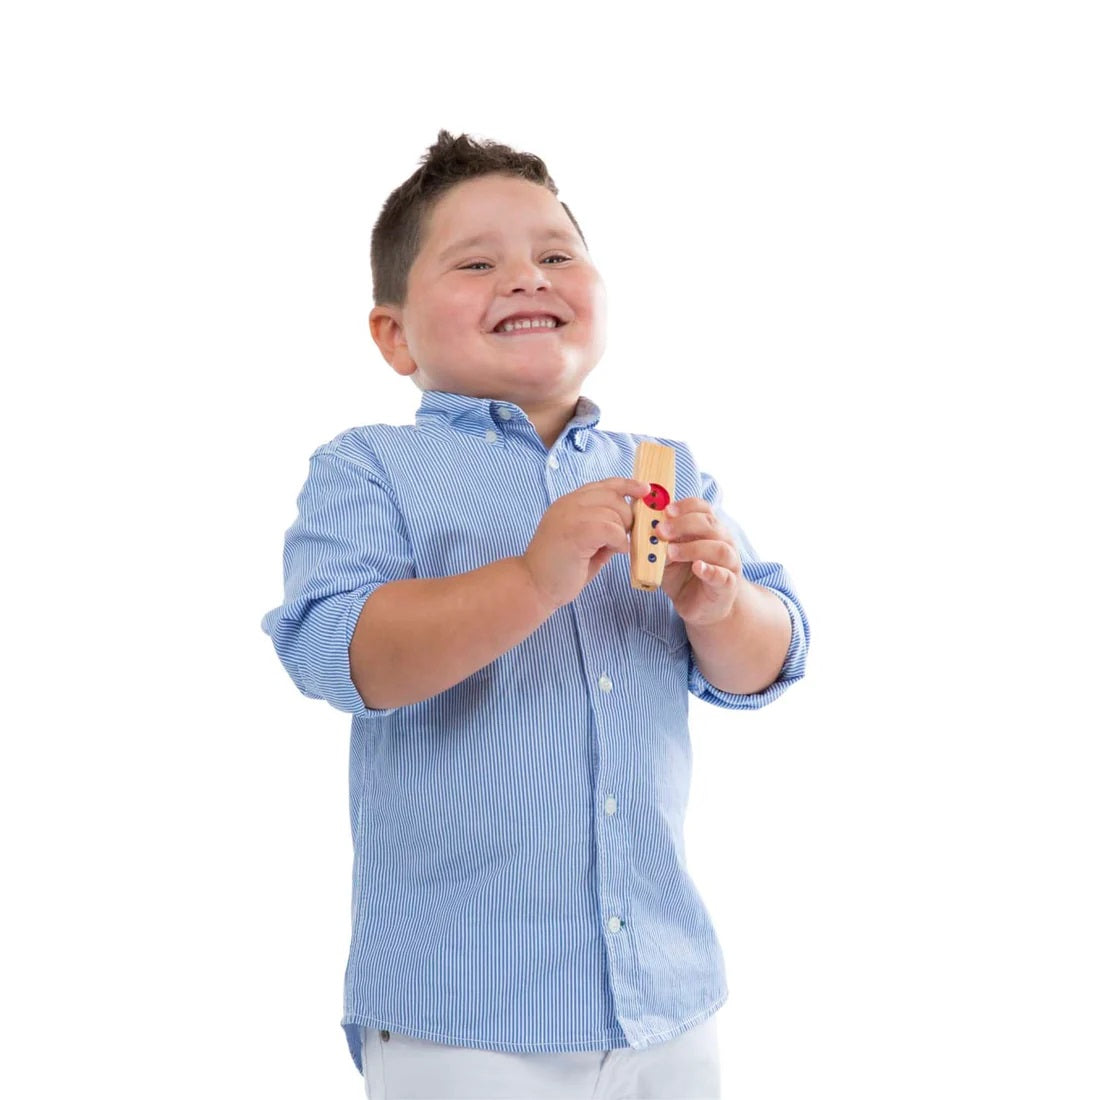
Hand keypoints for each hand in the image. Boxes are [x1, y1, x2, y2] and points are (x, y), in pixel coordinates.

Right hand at [522, 477, 650, 611]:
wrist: (534, 586)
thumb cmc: (559, 569)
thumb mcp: (586, 543)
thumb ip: (604, 529)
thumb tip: (630, 526)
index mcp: (569, 503)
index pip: (604, 484)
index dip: (627, 485)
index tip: (645, 490)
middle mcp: (569, 504)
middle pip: (614, 497)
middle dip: (627, 517)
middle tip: (623, 538)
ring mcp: (571, 516)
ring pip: (615, 513)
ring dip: (622, 532)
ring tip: (614, 548)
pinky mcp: (576, 532)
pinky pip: (611, 529)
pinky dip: (618, 541)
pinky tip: (614, 552)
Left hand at [656, 498, 743, 625]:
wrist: (701, 606)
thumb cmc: (684, 576)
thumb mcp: (667, 555)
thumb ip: (660, 542)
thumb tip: (644, 530)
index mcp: (709, 529)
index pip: (702, 508)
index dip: (684, 506)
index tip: (665, 510)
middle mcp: (723, 541)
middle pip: (709, 523)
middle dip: (683, 524)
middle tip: (660, 531)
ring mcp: (728, 563)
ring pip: (718, 548)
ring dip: (692, 547)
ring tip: (671, 552)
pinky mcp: (727, 584)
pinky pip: (722, 575)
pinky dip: (709, 570)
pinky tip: (697, 567)